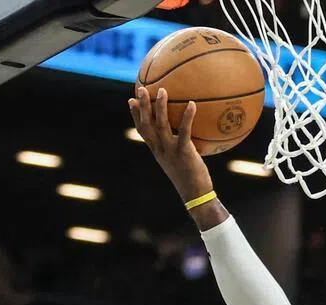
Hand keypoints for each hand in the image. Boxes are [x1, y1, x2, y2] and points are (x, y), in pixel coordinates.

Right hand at [127, 85, 212, 204]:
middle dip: (142, 106)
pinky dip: (187, 117)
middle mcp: (160, 149)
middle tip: (141, 88)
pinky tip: (192, 104)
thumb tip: (187, 138)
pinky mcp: (184, 153)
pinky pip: (185, 131)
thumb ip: (178, 149)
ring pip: (161, 125)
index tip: (131, 100)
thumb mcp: (180, 163)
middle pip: (146, 124)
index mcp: (157, 151)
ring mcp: (171, 151)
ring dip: (160, 107)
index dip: (135, 115)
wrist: (195, 195)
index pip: (142, 131)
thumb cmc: (190, 179)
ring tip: (162, 90)